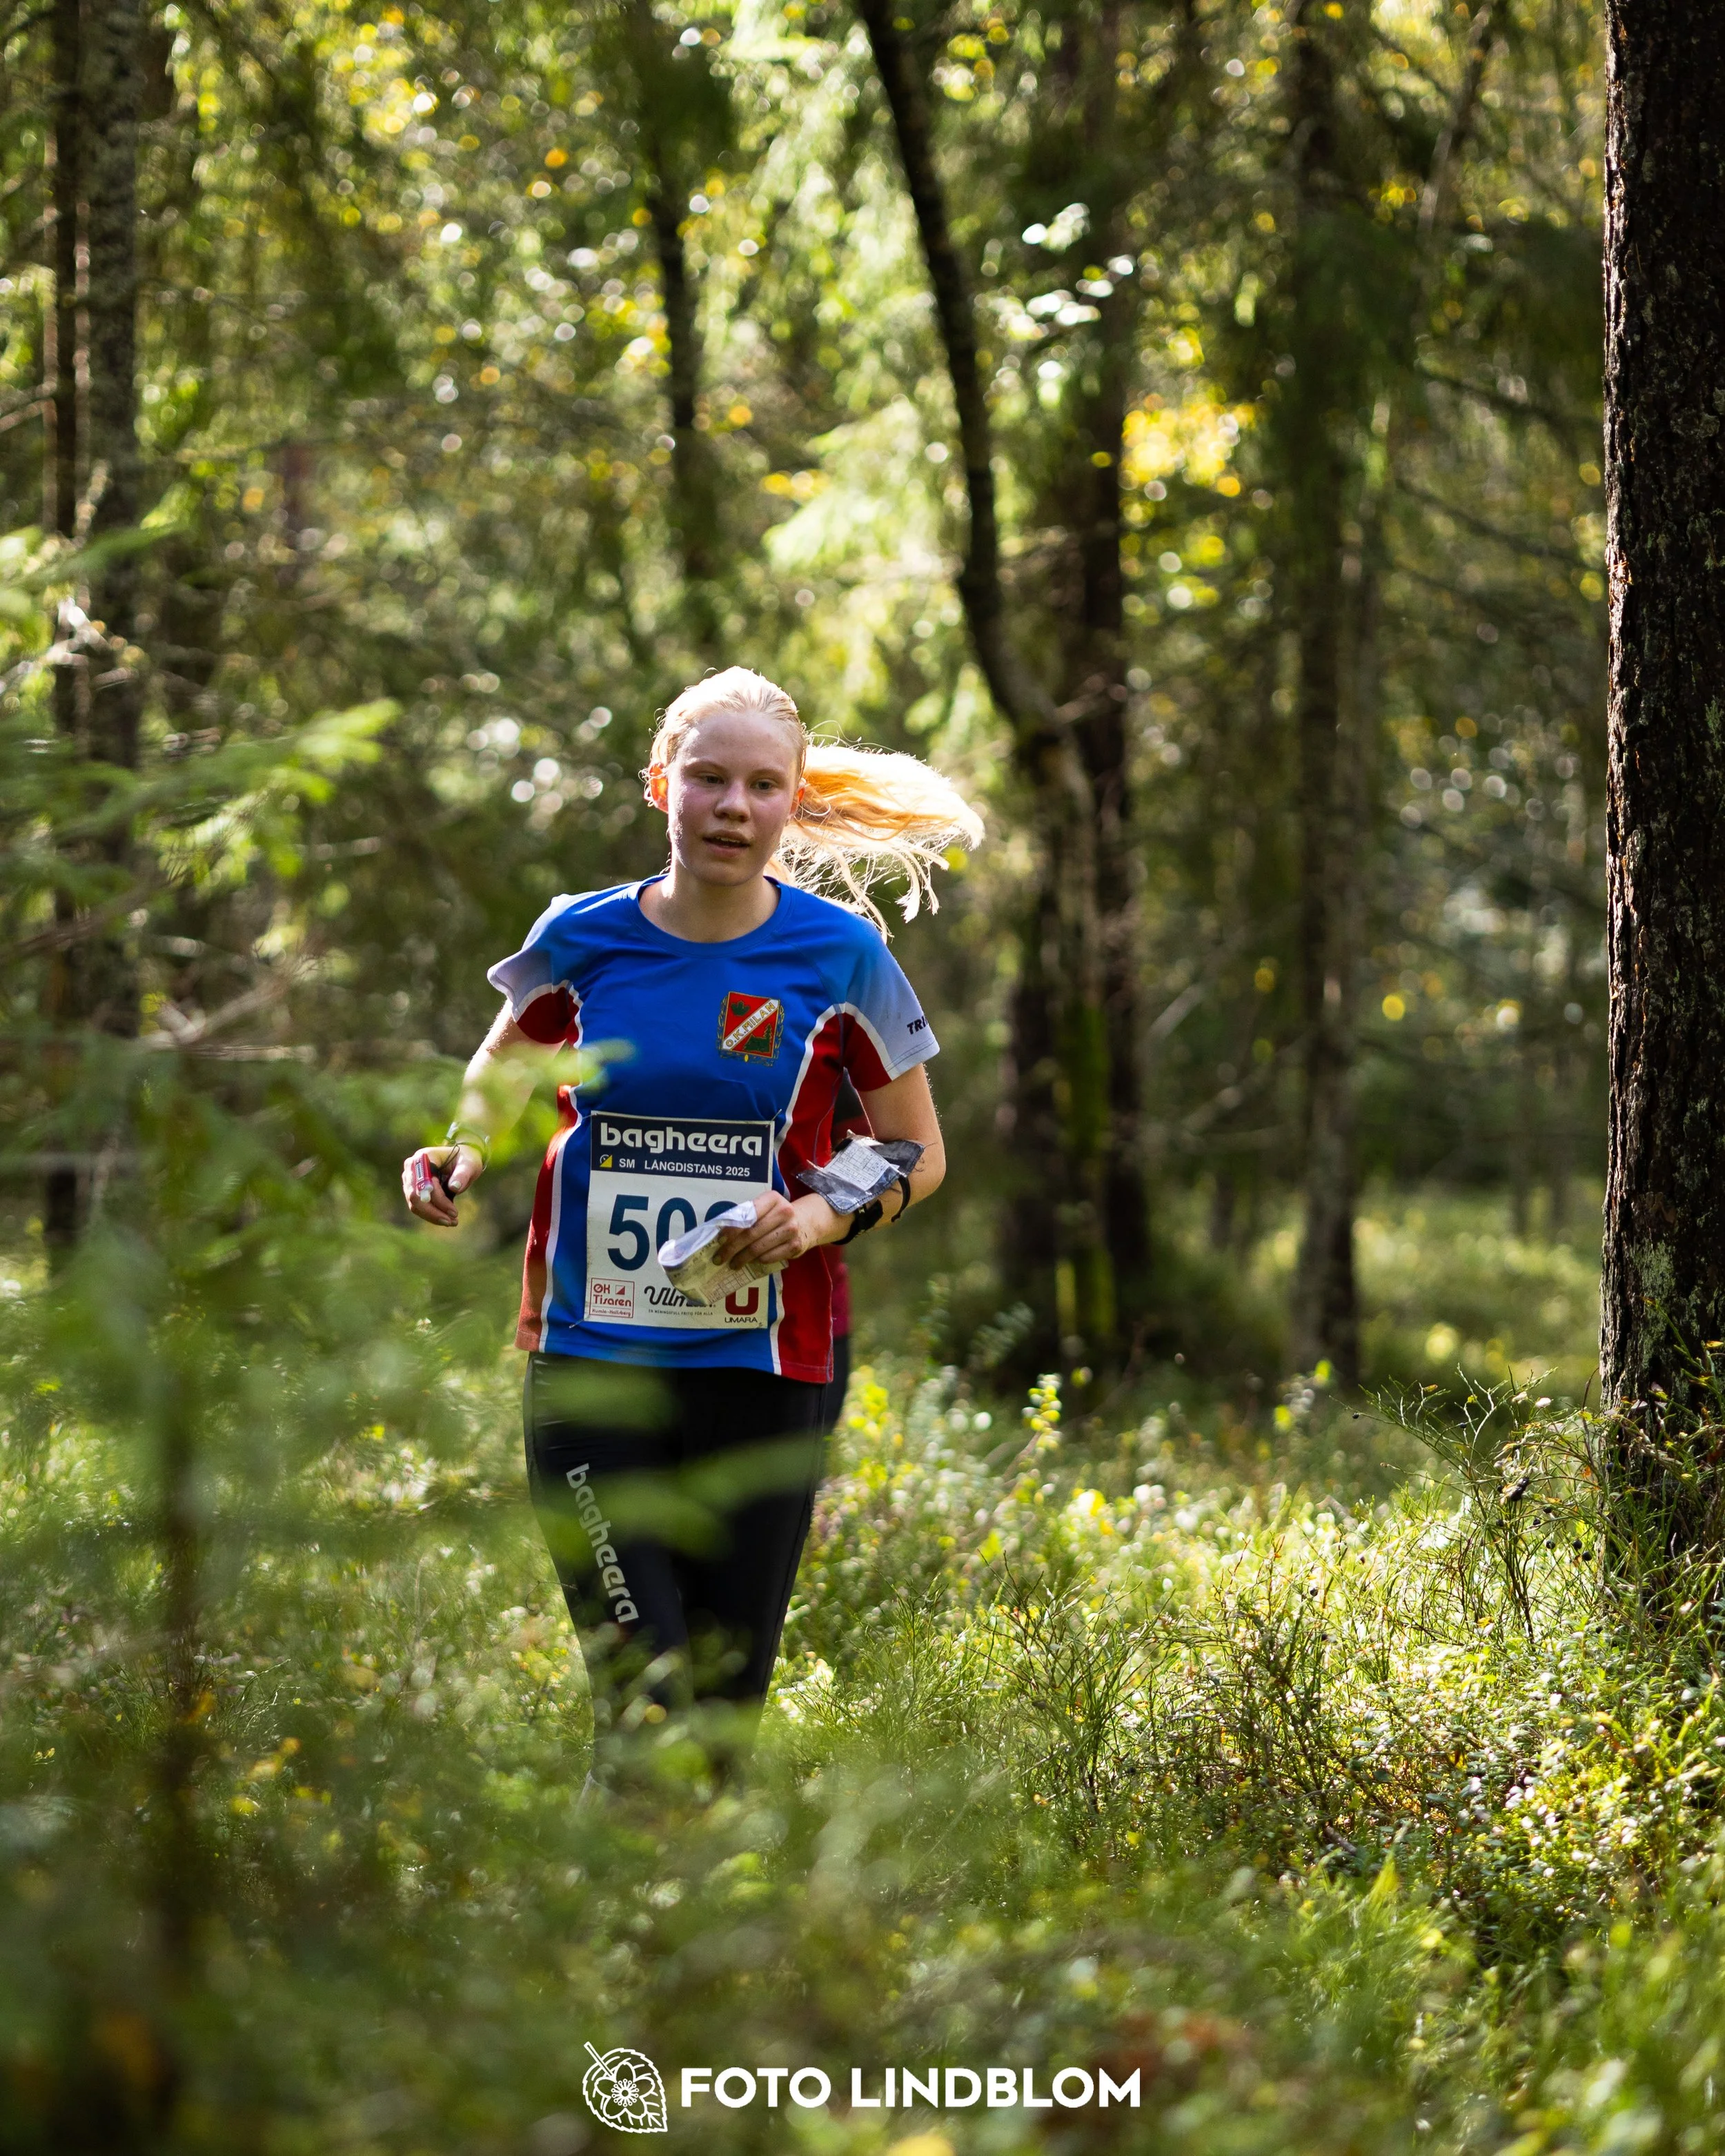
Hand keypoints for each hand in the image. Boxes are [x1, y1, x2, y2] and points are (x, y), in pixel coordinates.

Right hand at [401, 1143, 484, 1225]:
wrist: (461, 1160)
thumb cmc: (465, 1160)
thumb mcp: (469, 1164)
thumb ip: (463, 1174)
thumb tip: (454, 1187)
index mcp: (423, 1157)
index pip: (425, 1182)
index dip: (438, 1199)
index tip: (454, 1212)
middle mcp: (412, 1168)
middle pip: (415, 1196)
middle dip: (433, 1212)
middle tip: (452, 1222)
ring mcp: (410, 1180)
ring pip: (415, 1205)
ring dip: (432, 1216)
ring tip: (452, 1222)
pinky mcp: (414, 1191)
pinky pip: (418, 1207)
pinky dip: (431, 1215)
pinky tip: (446, 1219)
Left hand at [716, 1190, 839, 1271]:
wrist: (807, 1222)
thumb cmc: (777, 1215)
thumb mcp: (765, 1208)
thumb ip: (747, 1215)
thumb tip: (720, 1234)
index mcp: (772, 1198)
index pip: (747, 1215)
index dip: (731, 1229)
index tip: (719, 1241)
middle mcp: (784, 1212)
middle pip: (750, 1234)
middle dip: (731, 1248)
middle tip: (719, 1258)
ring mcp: (791, 1230)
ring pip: (758, 1248)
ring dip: (741, 1259)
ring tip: (732, 1264)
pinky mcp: (795, 1246)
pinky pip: (769, 1257)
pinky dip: (757, 1261)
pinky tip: (751, 1262)